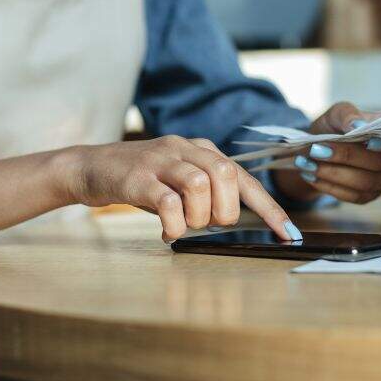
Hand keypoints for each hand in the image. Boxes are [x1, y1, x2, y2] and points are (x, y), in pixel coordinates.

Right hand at [68, 136, 300, 242]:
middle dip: (225, 209)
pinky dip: (174, 223)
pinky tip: (167, 232)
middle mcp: (184, 148)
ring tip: (183, 226)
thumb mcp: (179, 181)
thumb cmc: (142, 180)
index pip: (244, 177)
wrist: (91, 167)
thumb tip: (233, 219)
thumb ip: (206, 193)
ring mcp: (160, 160)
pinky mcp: (137, 177)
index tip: (289, 233)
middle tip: (208, 223)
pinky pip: (167, 202)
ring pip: (199, 184)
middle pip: (225, 174)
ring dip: (198, 216)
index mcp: (201, 150)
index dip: (269, 207)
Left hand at [273, 102, 380, 203]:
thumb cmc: (334, 127)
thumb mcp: (336, 113)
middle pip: (380, 164)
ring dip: (334, 174)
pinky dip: (329, 186)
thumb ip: (348, 115)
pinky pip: (354, 196)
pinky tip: (311, 175)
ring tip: (307, 163)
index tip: (368, 142)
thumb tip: (359, 126)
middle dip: (347, 157)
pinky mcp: (369, 195)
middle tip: (316, 150)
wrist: (318, 149)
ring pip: (365, 183)